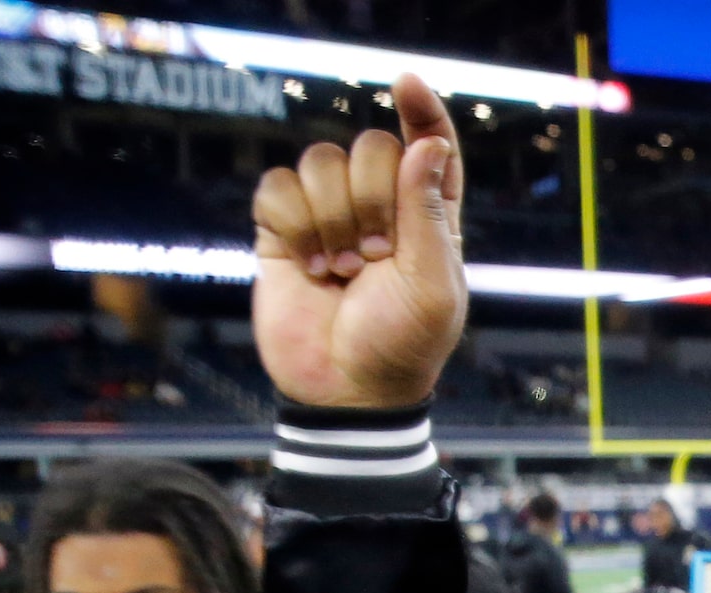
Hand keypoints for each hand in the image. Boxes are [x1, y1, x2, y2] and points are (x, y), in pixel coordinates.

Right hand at [252, 71, 466, 408]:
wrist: (344, 391)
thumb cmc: (402, 345)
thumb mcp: (433, 283)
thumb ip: (428, 211)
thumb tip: (427, 143)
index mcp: (429, 217)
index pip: (430, 146)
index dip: (421, 111)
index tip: (404, 83)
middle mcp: (380, 208)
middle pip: (369, 147)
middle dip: (371, 199)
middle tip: (372, 258)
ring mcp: (329, 216)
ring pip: (320, 161)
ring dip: (330, 218)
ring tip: (340, 271)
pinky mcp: (283, 231)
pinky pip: (276, 187)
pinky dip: (291, 224)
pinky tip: (307, 267)